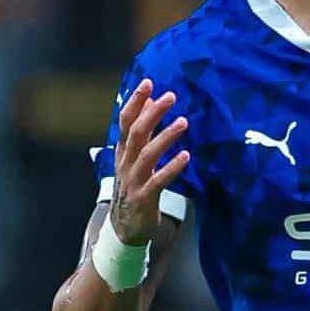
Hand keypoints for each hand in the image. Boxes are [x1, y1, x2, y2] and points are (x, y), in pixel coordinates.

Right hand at [109, 79, 190, 245]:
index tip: (148, 82)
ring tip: (183, 121)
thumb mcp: (133, 159)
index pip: (125, 121)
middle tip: (170, 96)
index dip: (135, 102)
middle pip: (135, 133)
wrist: (123, 228)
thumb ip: (140, 133)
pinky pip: (158, 181)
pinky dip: (171, 168)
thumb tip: (148, 103)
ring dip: (165, 137)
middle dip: (152, 113)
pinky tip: (186, 156)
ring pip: (147, 155)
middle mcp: (125, 163)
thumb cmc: (133, 188)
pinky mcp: (143, 198)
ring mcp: (133, 181)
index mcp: (123, 152)